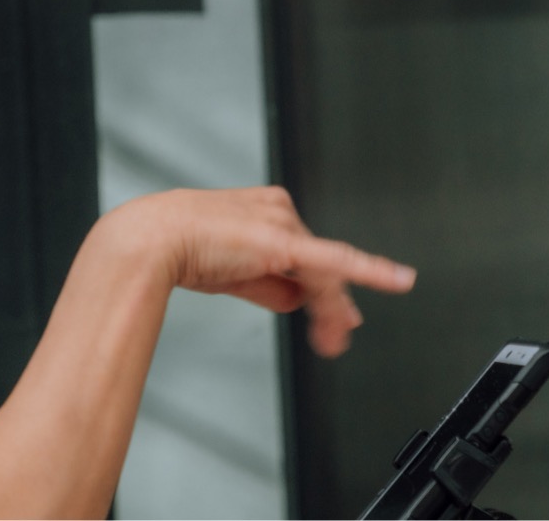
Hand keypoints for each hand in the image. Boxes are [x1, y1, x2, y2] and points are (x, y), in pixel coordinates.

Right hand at [94, 186, 415, 357]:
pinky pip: (336, 260)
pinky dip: (372, 271)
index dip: (318, 288)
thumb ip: (268, 284)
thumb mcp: (229, 272)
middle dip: (328, 305)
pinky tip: (400, 281)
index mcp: (263, 207)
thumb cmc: (174, 248)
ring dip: (331, 310)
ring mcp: (283, 224)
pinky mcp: (285, 243)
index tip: (331, 315)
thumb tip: (297, 300)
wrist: (149, 240)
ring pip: (324, 274)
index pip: (304, 254)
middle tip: (335, 339)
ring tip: (333, 341)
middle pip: (318, 266)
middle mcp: (278, 210)